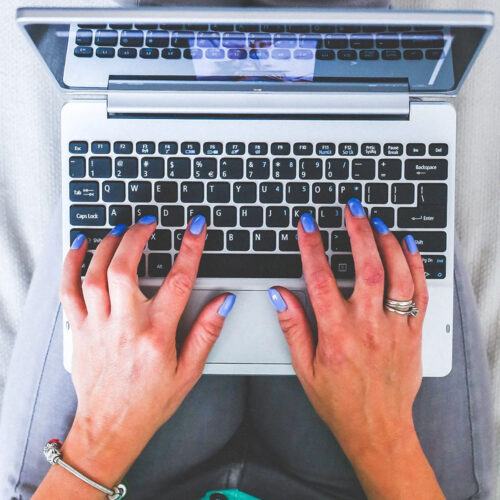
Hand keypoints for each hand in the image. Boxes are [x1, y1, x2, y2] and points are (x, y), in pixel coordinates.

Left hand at [36, 215, 234, 498]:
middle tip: (149, 222)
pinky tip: (80, 245)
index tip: (195, 227)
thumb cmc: (150, 401)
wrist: (110, 427)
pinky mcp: (79, 329)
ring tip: (122, 228)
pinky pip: (68, 290)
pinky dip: (71, 263)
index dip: (190, 249)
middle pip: (125, 268)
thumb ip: (207, 332)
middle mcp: (124, 326)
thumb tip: (224, 302)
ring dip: (108, 245)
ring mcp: (98, 326)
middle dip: (138, 236)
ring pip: (95, 274)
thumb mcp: (189, 371)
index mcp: (156, 335)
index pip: (178, 282)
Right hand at [269, 199, 443, 499]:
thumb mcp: (304, 368)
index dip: (311, 246)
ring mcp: (395, 328)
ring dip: (387, 243)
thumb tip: (280, 295)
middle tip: (351, 209)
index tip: (307, 225)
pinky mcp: (413, 332)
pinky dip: (416, 265)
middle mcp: (368, 326)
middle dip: (358, 232)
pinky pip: (420, 292)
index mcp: (337, 334)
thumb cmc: (340, 402)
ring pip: (397, 275)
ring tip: (376, 222)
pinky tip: (408, 246)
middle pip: (366, 268)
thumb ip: (293, 327)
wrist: (378, 428)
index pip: (320, 279)